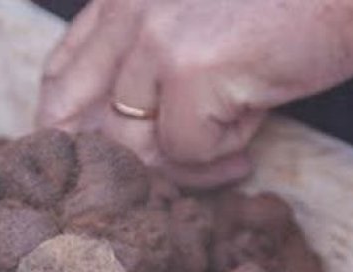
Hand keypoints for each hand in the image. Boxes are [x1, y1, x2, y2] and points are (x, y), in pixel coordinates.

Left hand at [38, 0, 352, 188]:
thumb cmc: (292, 6)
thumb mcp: (200, 23)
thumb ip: (152, 65)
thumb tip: (126, 144)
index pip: (60, 75)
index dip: (66, 128)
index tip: (100, 159)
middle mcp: (129, 12)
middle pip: (76, 117)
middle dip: (115, 160)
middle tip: (162, 174)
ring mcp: (156, 39)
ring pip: (131, 144)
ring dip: (180, 164)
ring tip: (232, 148)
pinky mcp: (193, 70)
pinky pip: (183, 151)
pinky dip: (218, 157)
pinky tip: (252, 135)